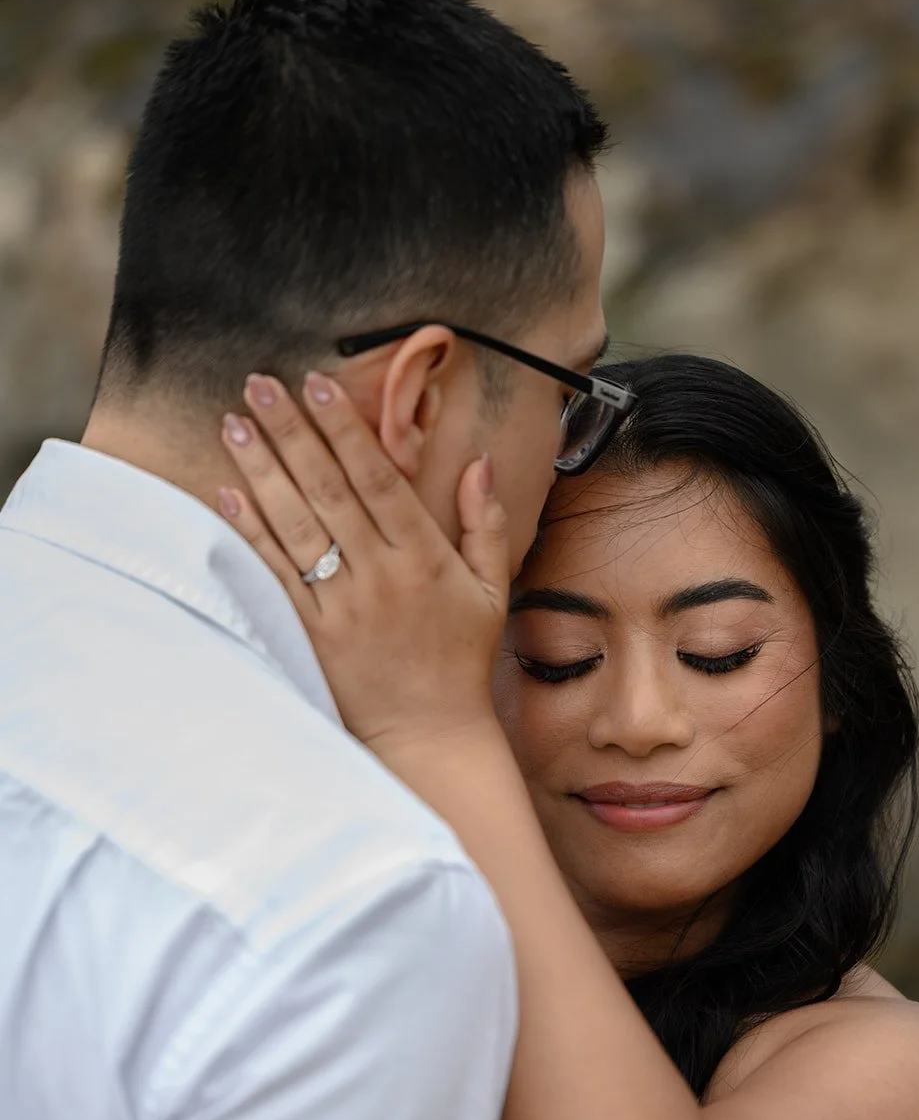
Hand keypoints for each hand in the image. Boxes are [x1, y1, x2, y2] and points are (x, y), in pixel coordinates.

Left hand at [216, 372, 510, 752]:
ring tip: (234, 423)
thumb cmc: (460, 661)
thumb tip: (479, 464)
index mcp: (425, 558)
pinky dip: (250, 533)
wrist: (430, 736)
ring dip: (261, 471)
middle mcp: (381, 576)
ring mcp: (342, 606)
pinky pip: (275, 575)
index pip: (377, 478)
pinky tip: (227, 494)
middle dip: (291, 431)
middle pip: (328, 489)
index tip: (317, 384)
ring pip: (295, 525)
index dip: (345, 429)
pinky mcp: (312, 635)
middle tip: (259, 384)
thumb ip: (485, 524)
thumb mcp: (491, 590)